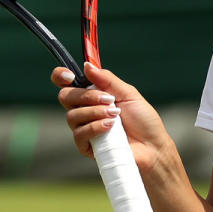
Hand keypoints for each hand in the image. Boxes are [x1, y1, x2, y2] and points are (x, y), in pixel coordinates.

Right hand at [53, 62, 171, 171]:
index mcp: (93, 95)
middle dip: (86, 96)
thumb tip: (87, 66)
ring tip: (115, 115)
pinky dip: (95, 127)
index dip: (61, 76)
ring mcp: (84, 128)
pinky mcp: (86, 146)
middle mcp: (84, 110)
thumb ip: (107, 80)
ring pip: (72, 115)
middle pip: (65, 96)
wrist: (152, 145)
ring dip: (95, 112)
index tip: (71, 76)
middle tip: (108, 99)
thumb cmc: (142, 119)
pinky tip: (110, 127)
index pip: (67, 83)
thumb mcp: (128, 94)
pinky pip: (79, 133)